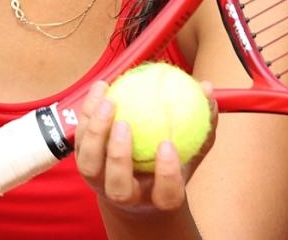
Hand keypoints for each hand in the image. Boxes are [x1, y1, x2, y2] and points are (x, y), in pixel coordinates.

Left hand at [73, 79, 218, 214]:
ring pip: (90, 166)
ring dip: (96, 133)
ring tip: (108, 101)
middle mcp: (125, 196)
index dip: (166, 173)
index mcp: (157, 199)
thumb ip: (203, 124)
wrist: (136, 188)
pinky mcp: (83, 163)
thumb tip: (207, 88)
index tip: (168, 144)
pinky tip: (101, 88)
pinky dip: (87, 114)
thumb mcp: (192, 149)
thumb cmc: (169, 165)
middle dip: (119, 157)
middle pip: (118, 186)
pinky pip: (80, 140)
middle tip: (125, 123)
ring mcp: (99, 182)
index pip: (165, 194)